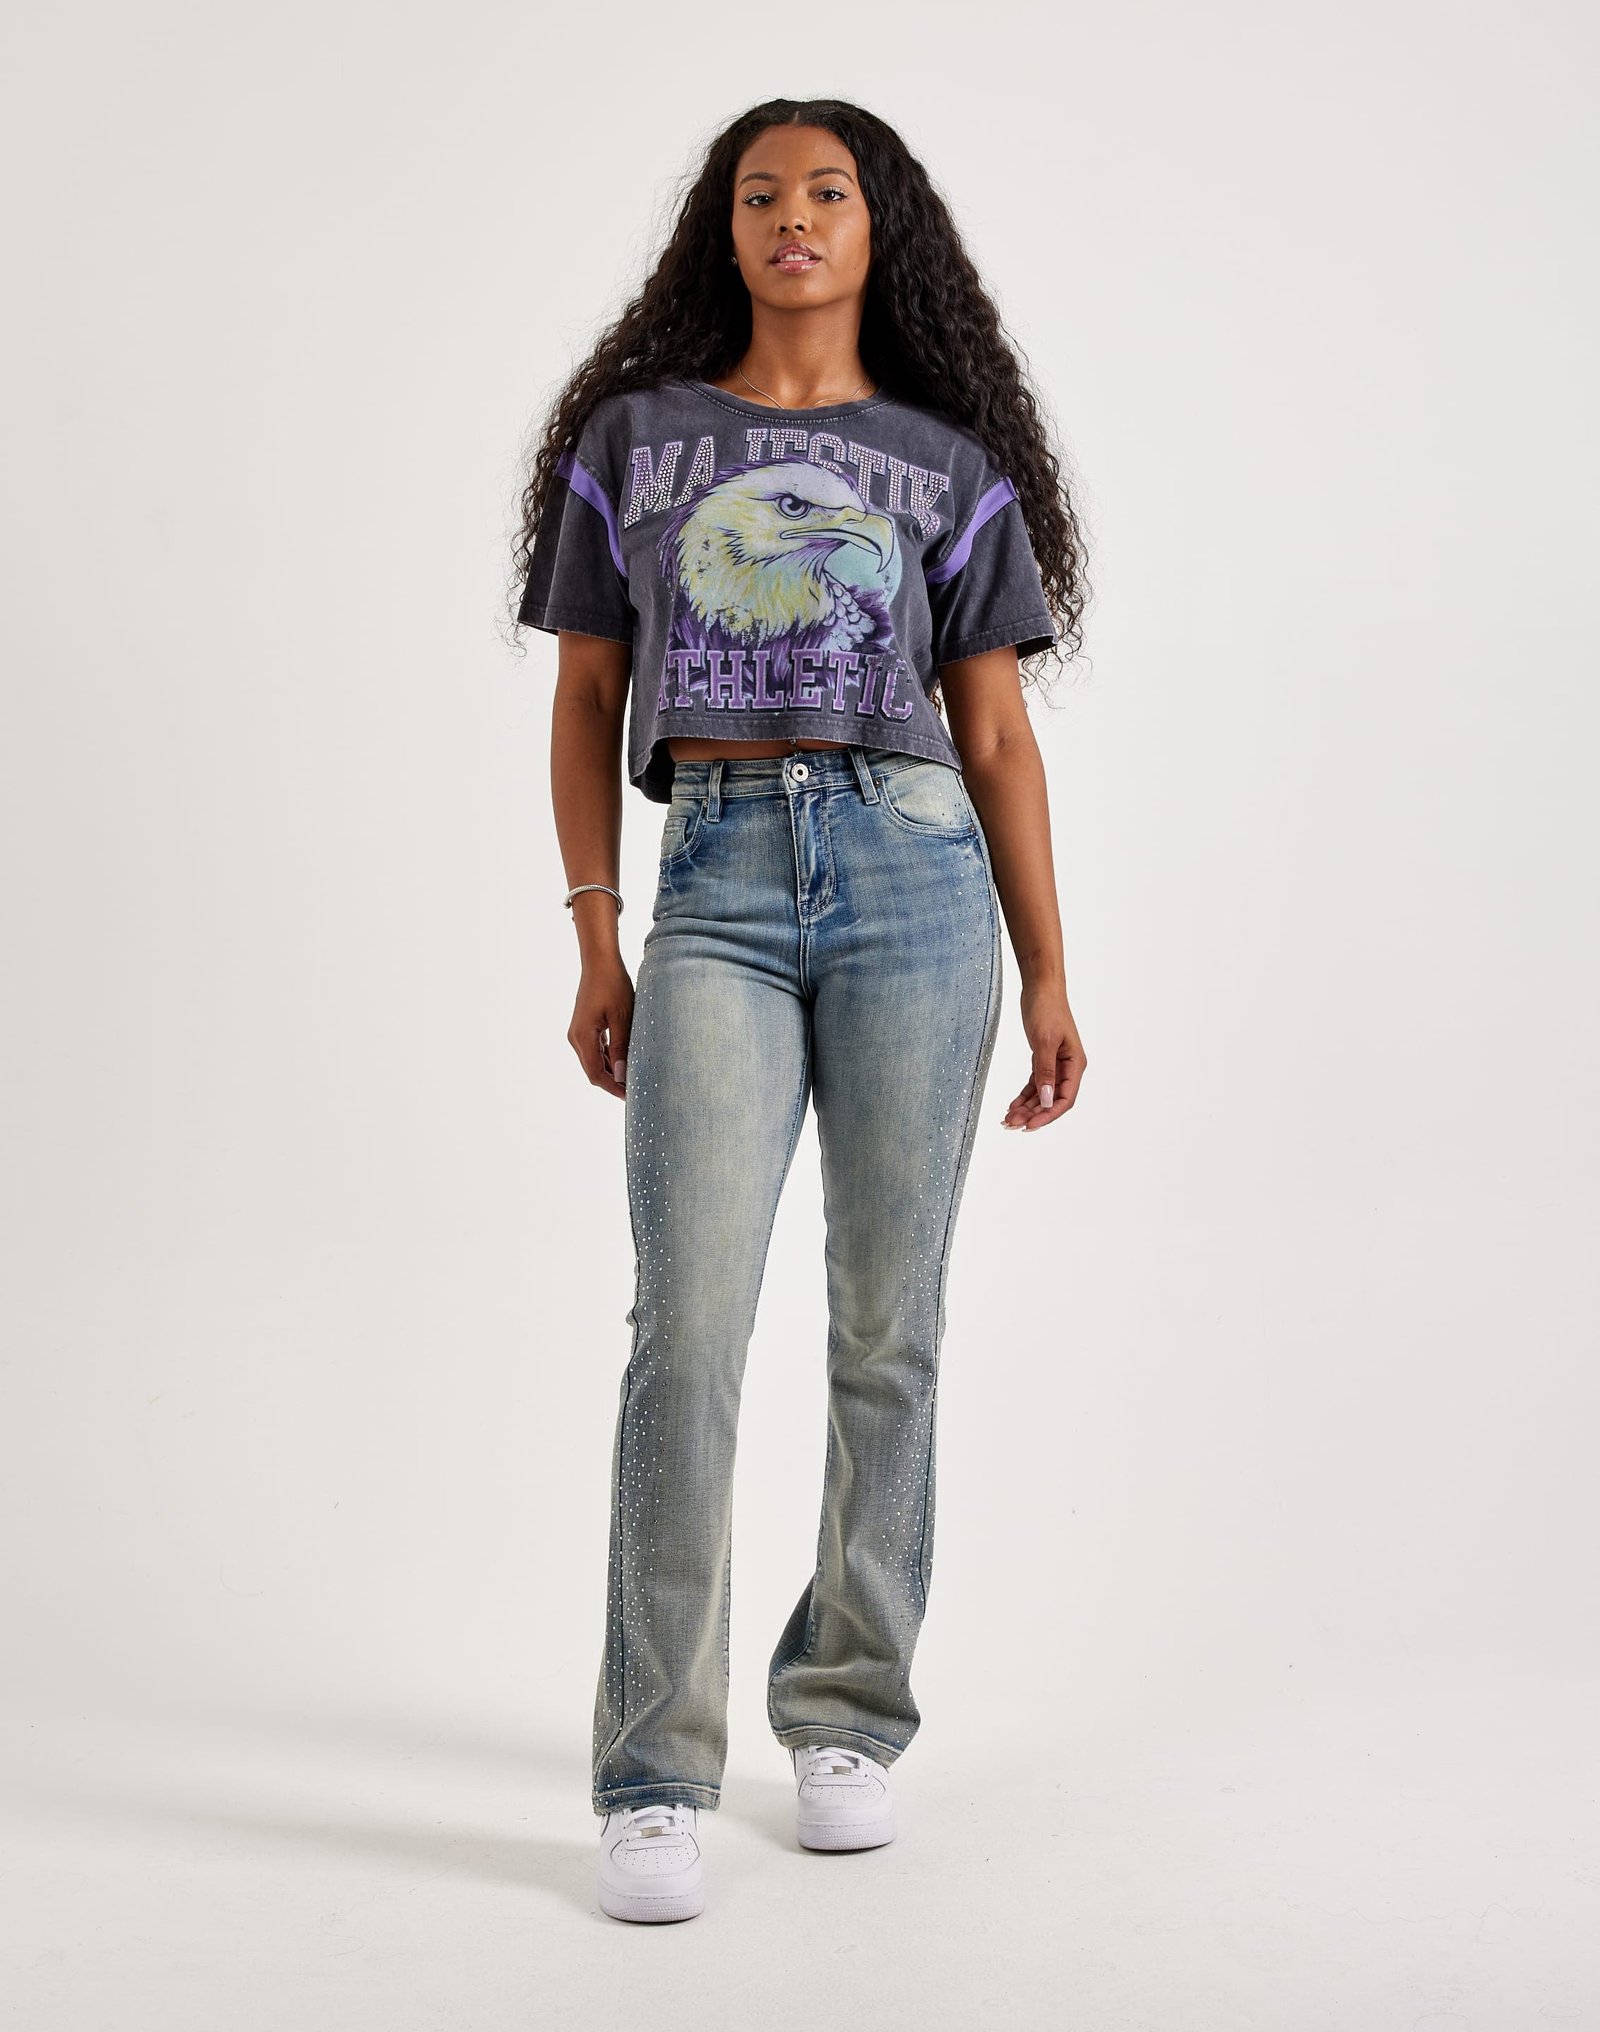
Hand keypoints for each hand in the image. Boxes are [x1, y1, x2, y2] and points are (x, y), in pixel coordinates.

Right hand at [569, 955, 633, 1099]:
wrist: (600, 961)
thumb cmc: (612, 984)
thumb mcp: (622, 1017)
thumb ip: (621, 1047)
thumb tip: (623, 1075)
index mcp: (583, 1037)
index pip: (596, 1074)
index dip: (613, 1088)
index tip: (631, 1096)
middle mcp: (576, 1037)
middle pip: (593, 1070)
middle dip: (613, 1082)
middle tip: (636, 1090)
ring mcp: (579, 1032)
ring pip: (595, 1061)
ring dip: (612, 1070)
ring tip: (633, 1077)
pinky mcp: (585, 1026)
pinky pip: (596, 1049)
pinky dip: (609, 1058)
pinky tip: (625, 1060)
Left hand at [1000, 980, 1085, 1131]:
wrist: (1040, 987)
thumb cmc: (1046, 1009)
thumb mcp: (1044, 1041)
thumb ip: (1045, 1072)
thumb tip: (1047, 1100)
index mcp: (1075, 1064)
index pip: (1065, 1099)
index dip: (1048, 1115)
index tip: (1030, 1125)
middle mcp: (1068, 1067)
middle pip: (1052, 1100)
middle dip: (1033, 1114)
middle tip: (1011, 1124)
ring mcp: (1055, 1064)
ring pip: (1042, 1094)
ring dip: (1026, 1107)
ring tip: (1008, 1119)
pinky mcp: (1043, 1059)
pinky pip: (1035, 1083)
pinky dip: (1024, 1095)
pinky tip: (1012, 1105)